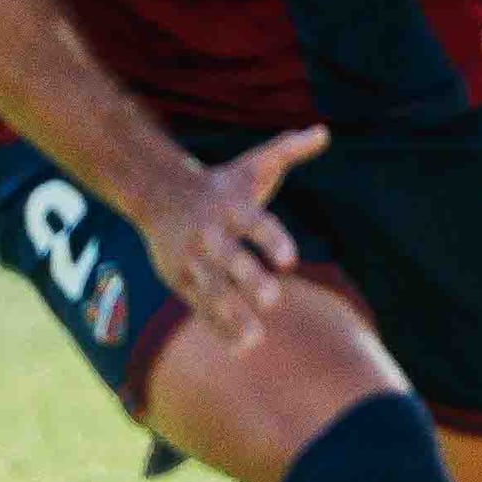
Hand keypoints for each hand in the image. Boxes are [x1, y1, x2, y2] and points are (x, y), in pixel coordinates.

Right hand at [147, 126, 327, 343]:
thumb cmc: (220, 184)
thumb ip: (288, 150)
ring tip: (256, 339)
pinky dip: (218, 328)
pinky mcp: (180, 280)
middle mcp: (210, 235)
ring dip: (232, 315)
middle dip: (249, 280)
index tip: (290, 260)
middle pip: (231, 261)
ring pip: (212, 290)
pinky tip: (240, 349)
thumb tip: (323, 132)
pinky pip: (201, 307)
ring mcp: (193, 261)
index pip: (255, 224)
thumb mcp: (252, 164)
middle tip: (273, 299)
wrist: (158, 193)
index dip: (272, 240)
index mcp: (232, 207)